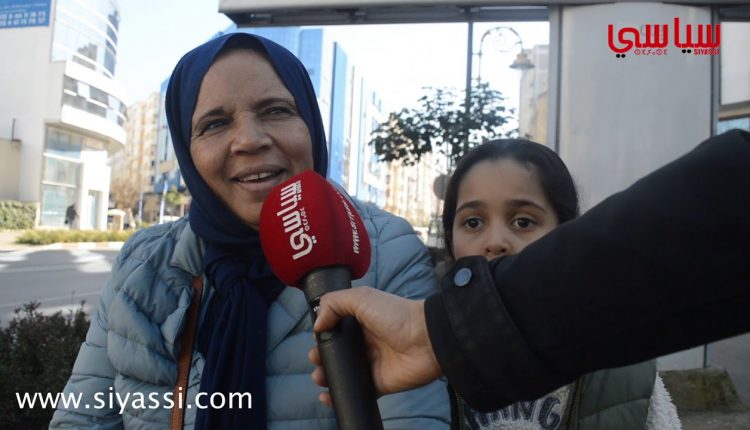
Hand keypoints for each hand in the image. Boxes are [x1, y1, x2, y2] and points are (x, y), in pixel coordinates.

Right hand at [309, 287, 442, 404]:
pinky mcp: (378, 383)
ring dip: (327, 376)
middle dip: (321, 357)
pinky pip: (356, 391)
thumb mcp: (362, 298)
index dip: (323, 334)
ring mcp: (371, 364)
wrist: (427, 340)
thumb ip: (335, 303)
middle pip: (337, 352)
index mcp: (361, 321)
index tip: (315, 339)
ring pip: (343, 372)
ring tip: (319, 377)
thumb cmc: (395, 315)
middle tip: (316, 360)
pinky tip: (327, 397)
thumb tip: (317, 325)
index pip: (336, 328)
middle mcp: (365, 342)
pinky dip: (339, 395)